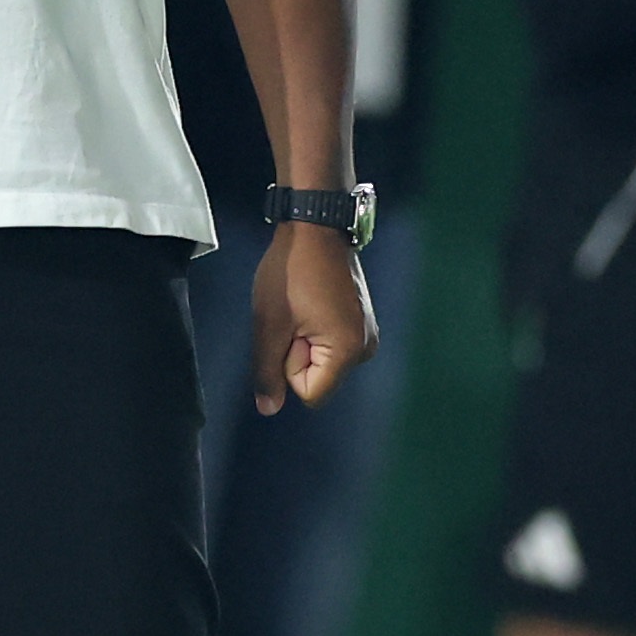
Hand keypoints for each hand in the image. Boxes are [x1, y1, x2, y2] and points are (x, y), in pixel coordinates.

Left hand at [250, 219, 376, 415]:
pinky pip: (330, 344)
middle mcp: (366, 348)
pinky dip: (315, 329)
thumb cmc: (290, 272)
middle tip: (296, 313)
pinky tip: (313, 300)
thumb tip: (268, 409)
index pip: (309, 393)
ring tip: (304, 305)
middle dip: (298, 352)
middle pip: (318, 378)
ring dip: (305, 340)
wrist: (315, 226)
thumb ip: (267, 371)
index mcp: (348, 352)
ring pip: (322, 361)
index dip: (289, 365)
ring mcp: (367, 334)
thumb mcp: (269, 324)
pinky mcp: (363, 321)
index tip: (292, 328)